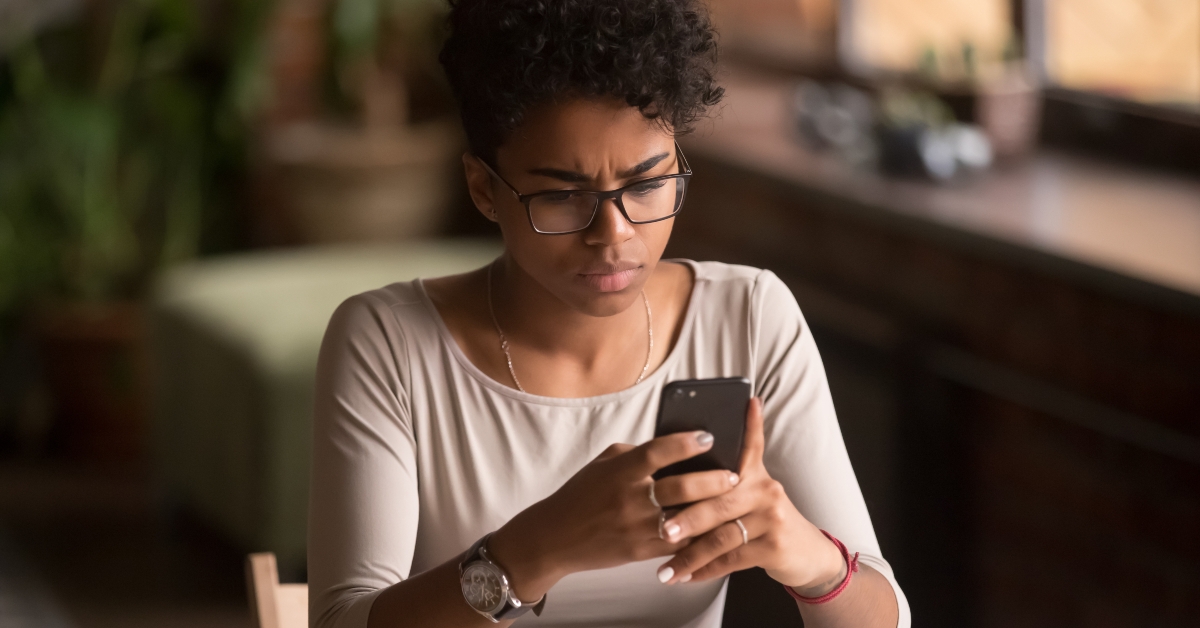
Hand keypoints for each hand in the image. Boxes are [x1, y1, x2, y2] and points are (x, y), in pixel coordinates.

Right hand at [488, 430, 739, 599]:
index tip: (709, 436)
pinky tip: (716, 529)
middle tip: (735, 474)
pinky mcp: (640, 551)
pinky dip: (698, 537)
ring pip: (684, 518)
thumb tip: (672, 445)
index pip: (658, 451)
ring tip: (733, 502)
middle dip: (713, 480)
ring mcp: (636, 527)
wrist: (555, 537)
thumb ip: (636, 454)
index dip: (686, 442)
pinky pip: (677, 544)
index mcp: (620, 470)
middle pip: (681, 487)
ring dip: (712, 510)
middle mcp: (629, 498)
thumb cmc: (581, 495)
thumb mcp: (603, 464)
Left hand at [653, 398, 846, 594]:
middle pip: (719, 501)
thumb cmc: (763, 520)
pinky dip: (706, 570)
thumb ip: (722, 481)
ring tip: (665, 569)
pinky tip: (685, 577)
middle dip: (686, 517)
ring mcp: (772, 517)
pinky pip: (732, 560)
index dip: (748, 422)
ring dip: (690, 555)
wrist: (805, 553)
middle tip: (659, 529)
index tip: (745, 401)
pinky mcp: (774, 546)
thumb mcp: (751, 493)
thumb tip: (679, 467)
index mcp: (754, 473)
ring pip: (722, 536)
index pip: (749, 443)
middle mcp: (765, 489)